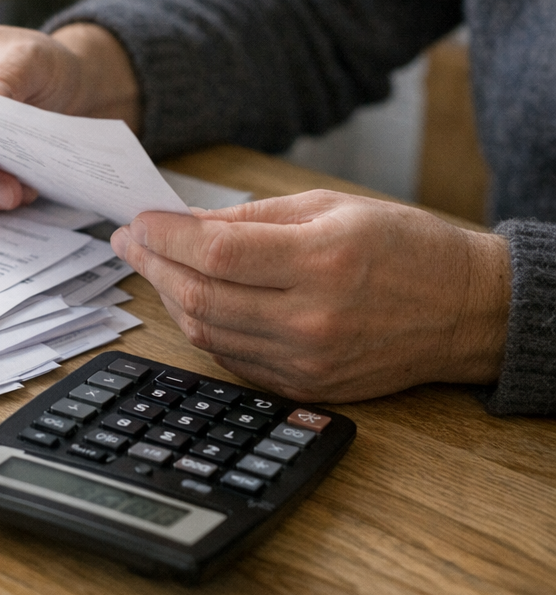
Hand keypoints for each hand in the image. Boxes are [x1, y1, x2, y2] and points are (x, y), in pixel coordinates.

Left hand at [110, 190, 511, 401]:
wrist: (465, 310)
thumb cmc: (402, 247)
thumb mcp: (329, 208)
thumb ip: (249, 219)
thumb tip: (182, 223)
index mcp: (321, 262)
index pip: (215, 253)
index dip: (164, 237)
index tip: (137, 221)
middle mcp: (311, 318)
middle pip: (199, 296)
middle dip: (152, 266)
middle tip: (130, 242)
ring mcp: (307, 360)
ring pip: (206, 332)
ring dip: (169, 297)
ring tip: (153, 266)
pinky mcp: (306, 386)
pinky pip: (231, 358)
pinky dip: (202, 327)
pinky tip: (190, 299)